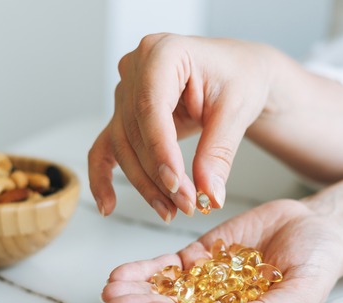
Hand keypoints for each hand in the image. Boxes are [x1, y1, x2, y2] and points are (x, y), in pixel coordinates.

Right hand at [88, 33, 276, 222]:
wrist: (239, 74)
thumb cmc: (239, 78)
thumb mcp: (237, 111)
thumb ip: (218, 152)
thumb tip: (209, 194)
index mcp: (163, 52)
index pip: (151, 107)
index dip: (160, 150)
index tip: (177, 185)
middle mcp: (135, 68)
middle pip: (135, 132)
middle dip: (159, 175)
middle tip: (187, 205)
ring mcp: (126, 91)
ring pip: (123, 146)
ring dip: (145, 184)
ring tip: (171, 210)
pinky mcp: (124, 114)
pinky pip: (106, 147)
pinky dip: (103, 177)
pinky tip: (109, 205)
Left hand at [100, 199, 342, 302]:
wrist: (316, 226)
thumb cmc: (319, 264)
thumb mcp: (304, 290)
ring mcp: (207, 287)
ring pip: (165, 295)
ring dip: (136, 293)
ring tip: (111, 288)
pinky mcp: (200, 261)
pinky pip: (167, 269)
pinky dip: (145, 271)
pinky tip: (122, 272)